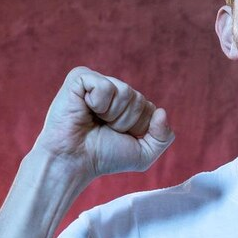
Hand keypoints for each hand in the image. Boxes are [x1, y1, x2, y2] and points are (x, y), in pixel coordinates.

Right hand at [33, 67, 174, 180]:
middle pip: (139, 99)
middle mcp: (115, 91)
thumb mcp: (143, 154)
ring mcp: (98, 81)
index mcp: (129, 104)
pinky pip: (105, 85)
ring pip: (125, 91)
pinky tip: (84, 108)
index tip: (119, 136)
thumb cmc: (104, 156)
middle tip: (103, 129)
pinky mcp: (80, 77)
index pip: (150, 108)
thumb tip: (161, 111)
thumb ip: (163, 137)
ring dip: (111, 114)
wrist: (74, 160)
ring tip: (94, 120)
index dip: (138, 128)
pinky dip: (98, 103)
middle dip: (124, 121)